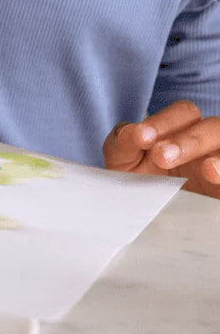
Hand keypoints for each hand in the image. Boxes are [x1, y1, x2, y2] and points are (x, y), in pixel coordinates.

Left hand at [103, 100, 219, 197]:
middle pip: (212, 126)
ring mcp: (218, 165)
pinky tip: (216, 177)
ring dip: (217, 156)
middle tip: (162, 157)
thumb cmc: (138, 186)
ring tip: (208, 169)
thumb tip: (132, 131)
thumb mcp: (125, 164)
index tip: (141, 137)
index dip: (164, 121)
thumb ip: (123, 143)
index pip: (183, 113)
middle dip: (188, 139)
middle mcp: (205, 146)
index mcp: (181, 132)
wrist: (148, 219)